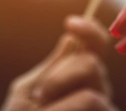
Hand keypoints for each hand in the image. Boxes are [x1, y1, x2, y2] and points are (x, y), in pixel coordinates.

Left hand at [1, 16, 116, 110]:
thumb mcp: (27, 94)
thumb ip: (50, 69)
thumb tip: (70, 38)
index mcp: (81, 81)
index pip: (97, 48)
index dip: (90, 31)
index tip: (70, 23)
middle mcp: (99, 96)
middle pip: (93, 66)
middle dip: (62, 75)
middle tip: (40, 96)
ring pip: (92, 95)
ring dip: (59, 97)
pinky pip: (91, 106)